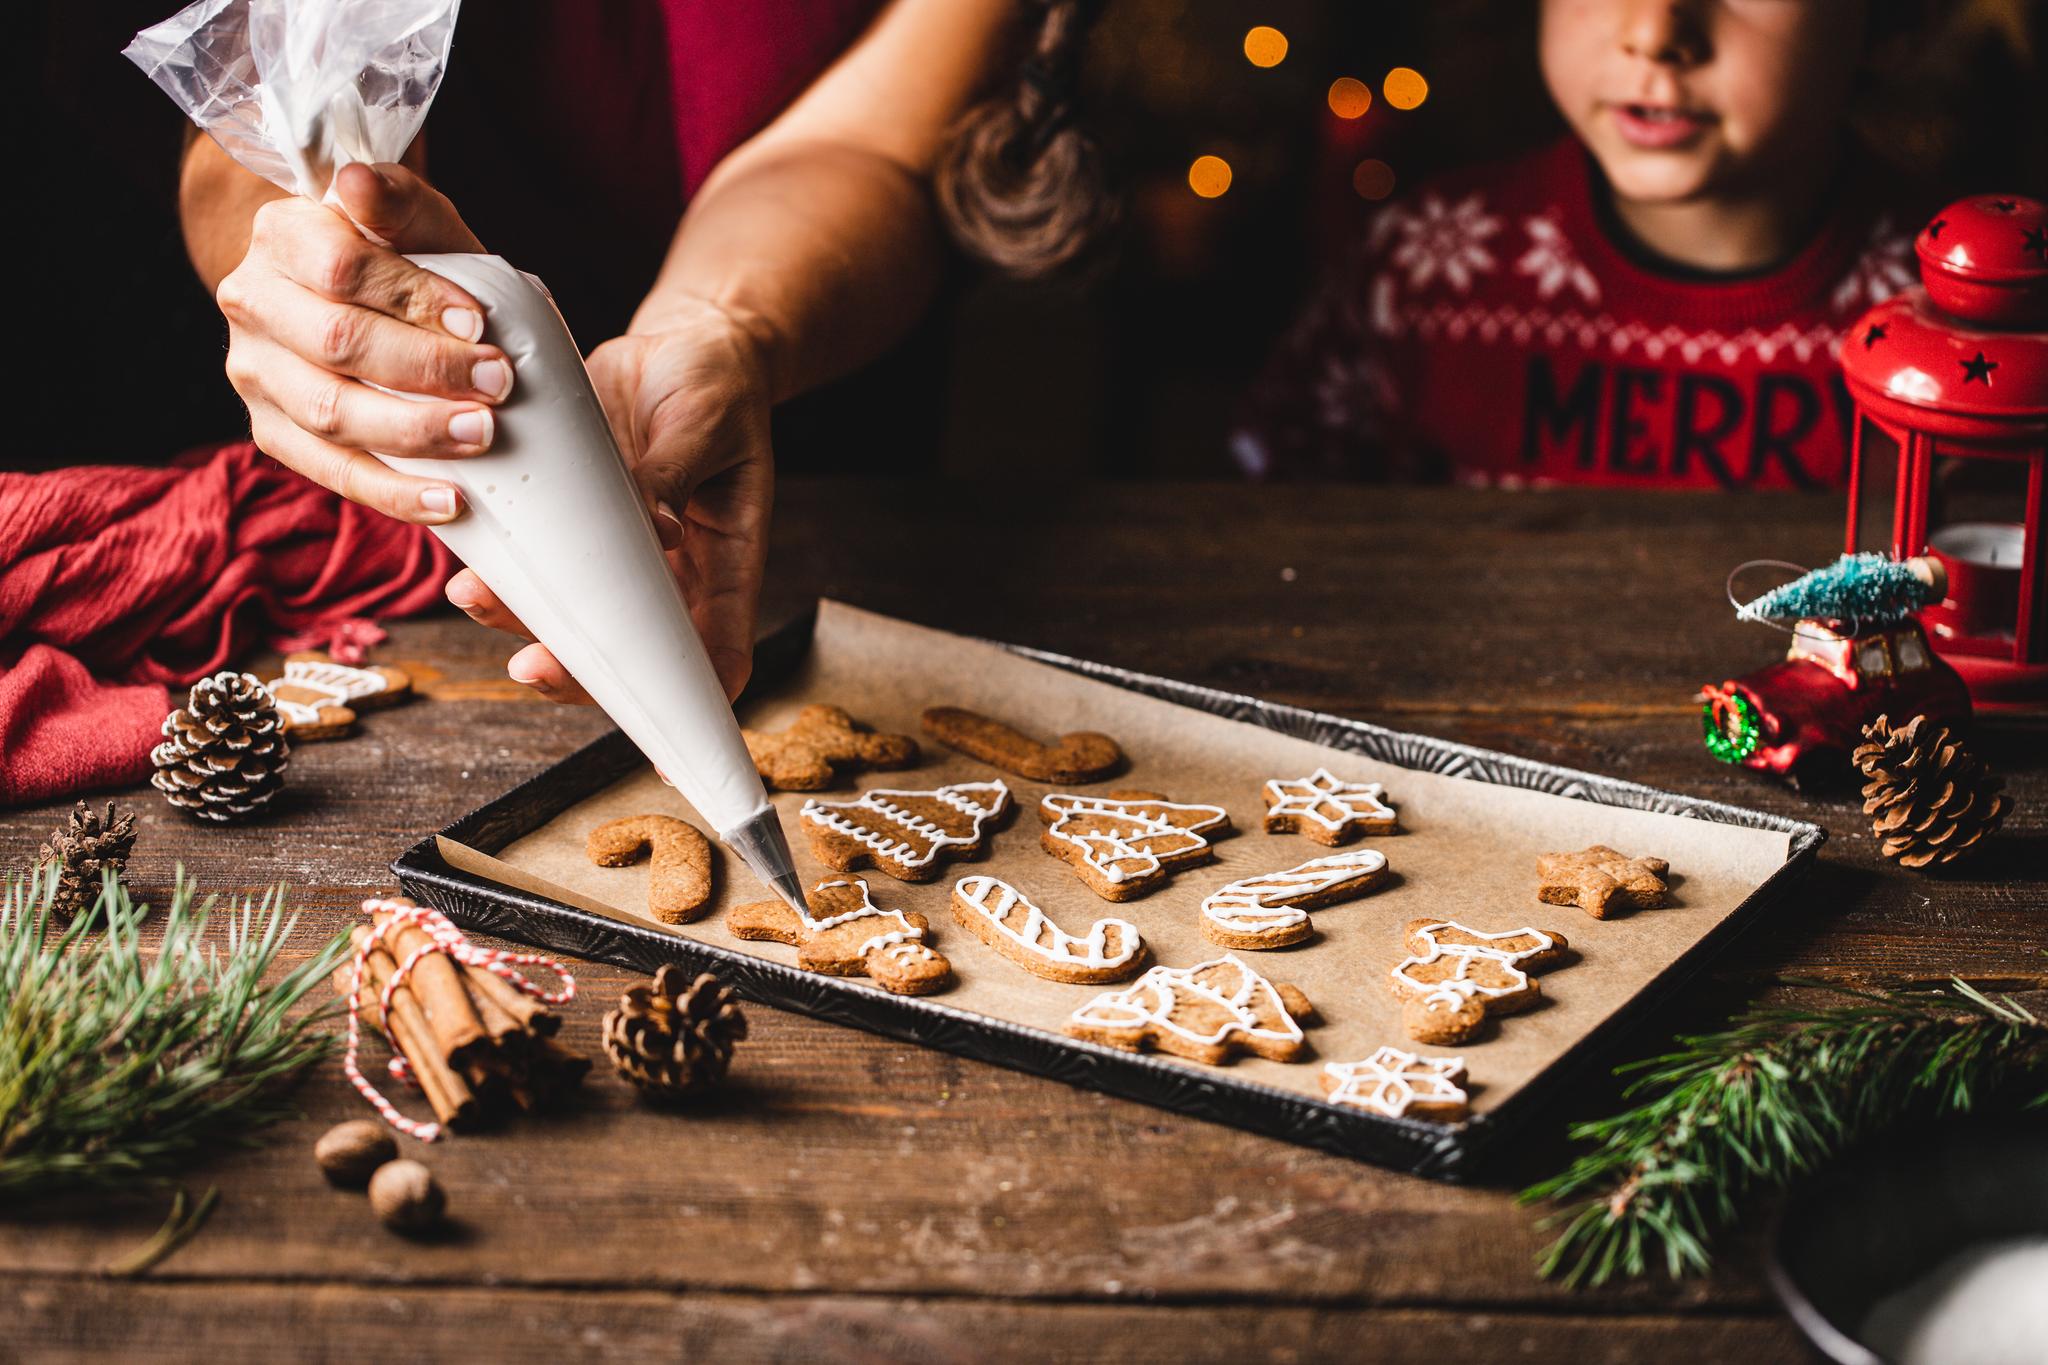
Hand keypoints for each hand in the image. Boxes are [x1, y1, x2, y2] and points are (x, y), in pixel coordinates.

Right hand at [215, 162, 507, 523]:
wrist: (380, 310)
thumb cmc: (411, 263)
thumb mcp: (419, 222)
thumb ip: (399, 201)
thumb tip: (356, 183)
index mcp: (282, 236)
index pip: (341, 268)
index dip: (414, 298)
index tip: (480, 324)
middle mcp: (252, 302)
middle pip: (337, 344)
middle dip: (427, 368)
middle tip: (500, 384)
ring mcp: (255, 373)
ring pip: (331, 414)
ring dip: (415, 432)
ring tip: (482, 435)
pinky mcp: (273, 432)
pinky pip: (331, 472)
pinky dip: (395, 492)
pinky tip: (449, 501)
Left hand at [446, 297, 775, 703]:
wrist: (683, 343)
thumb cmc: (717, 384)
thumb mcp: (707, 422)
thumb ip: (673, 471)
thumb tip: (649, 526)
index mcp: (720, 561)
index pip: (716, 654)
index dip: (692, 709)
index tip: (661, 751)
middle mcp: (663, 571)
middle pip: (622, 650)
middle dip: (573, 671)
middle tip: (529, 667)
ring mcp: (611, 550)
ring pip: (565, 609)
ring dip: (518, 617)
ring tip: (473, 595)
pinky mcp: (569, 515)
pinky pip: (533, 555)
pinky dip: (497, 564)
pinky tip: (463, 557)